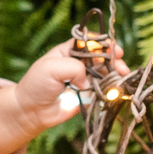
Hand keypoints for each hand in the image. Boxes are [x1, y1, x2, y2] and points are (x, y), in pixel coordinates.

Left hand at [0, 37, 125, 153]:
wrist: (31, 111)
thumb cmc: (37, 85)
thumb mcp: (51, 68)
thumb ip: (73, 68)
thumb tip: (88, 80)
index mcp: (69, 51)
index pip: (89, 42)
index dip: (103, 44)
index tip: (113, 49)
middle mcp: (78, 63)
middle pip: (102, 57)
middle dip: (113, 60)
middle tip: (121, 66)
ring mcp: (84, 80)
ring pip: (105, 73)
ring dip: (115, 74)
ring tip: (122, 77)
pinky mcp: (88, 95)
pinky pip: (103, 91)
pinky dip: (111, 90)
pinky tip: (117, 90)